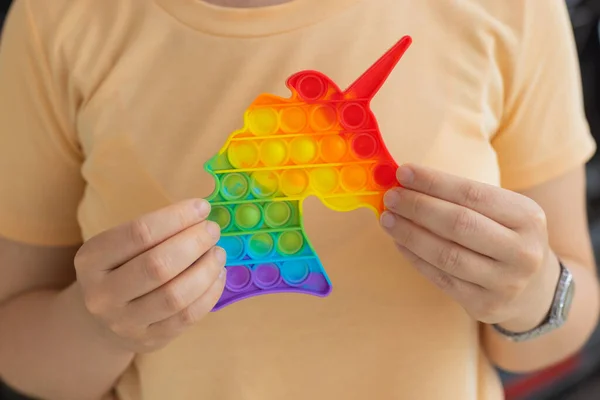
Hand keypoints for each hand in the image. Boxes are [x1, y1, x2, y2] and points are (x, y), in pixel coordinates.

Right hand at [74, 199, 225, 352]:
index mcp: (92, 259)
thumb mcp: (121, 246)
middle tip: (212, 230)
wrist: (101, 322)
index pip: (139, 233)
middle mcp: (103, 294)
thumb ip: (156, 231)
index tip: (202, 207)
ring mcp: (125, 322)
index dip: (176, 217)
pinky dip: (210, 293)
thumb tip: (202, 214)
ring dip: (206, 270)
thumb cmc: (121, 269)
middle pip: (157, 265)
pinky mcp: (150, 340)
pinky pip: (188, 317)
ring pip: (175, 296)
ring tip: (218, 253)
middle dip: (194, 243)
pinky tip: (218, 275)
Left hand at [380, 164, 560, 330]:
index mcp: (528, 217)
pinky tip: (399, 242)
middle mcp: (522, 251)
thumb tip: (406, 181)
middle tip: (391, 197)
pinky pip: (440, 278)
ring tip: (387, 219)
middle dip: (418, 207)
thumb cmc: (505, 237)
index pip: (472, 194)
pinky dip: (415, 258)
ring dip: (409, 234)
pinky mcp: (485, 305)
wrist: (535, 289)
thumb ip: (459, 197)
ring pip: (446, 255)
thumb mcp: (501, 212)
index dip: (433, 182)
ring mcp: (505, 282)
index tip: (403, 173)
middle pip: (458, 224)